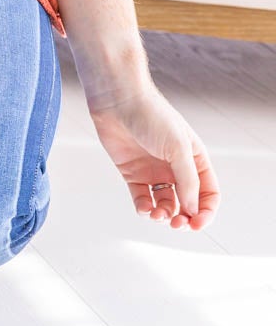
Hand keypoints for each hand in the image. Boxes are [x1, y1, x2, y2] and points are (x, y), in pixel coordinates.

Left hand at [86, 80, 220, 229]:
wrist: (118, 101)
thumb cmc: (152, 116)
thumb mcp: (178, 148)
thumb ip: (187, 180)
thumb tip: (192, 210)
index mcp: (195, 159)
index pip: (208, 194)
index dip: (205, 212)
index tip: (197, 224)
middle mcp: (176, 168)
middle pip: (186, 203)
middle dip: (184, 218)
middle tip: (177, 224)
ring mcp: (154, 171)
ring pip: (164, 204)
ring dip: (164, 215)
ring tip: (158, 215)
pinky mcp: (132, 173)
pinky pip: (142, 198)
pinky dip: (144, 208)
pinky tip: (144, 207)